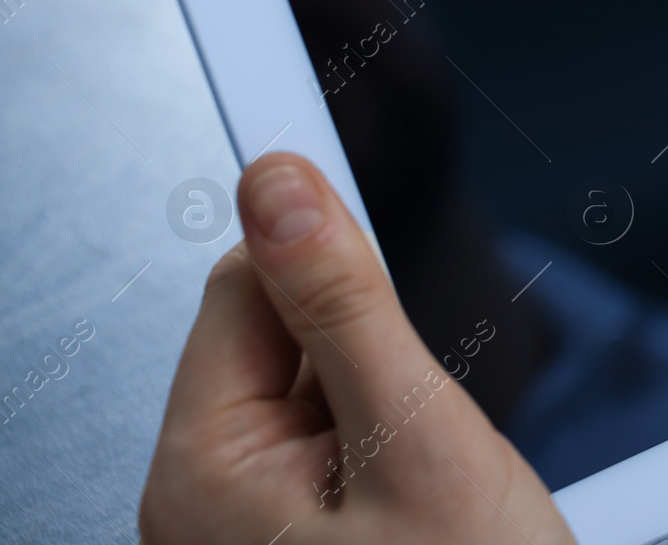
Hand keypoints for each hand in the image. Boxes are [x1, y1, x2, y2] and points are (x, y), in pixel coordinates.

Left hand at [140, 153, 573, 544]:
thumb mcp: (419, 440)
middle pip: (277, 337)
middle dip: (367, 351)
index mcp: (204, 476)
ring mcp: (248, 531)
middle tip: (425, 422)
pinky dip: (390, 443)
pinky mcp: (294, 540)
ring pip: (317, 388)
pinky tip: (426, 497)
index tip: (379, 254)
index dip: (325, 261)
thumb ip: (343, 304)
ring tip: (434, 478)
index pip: (240, 287)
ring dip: (385, 401)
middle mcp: (204, 505)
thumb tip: (279, 187)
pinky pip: (335, 443)